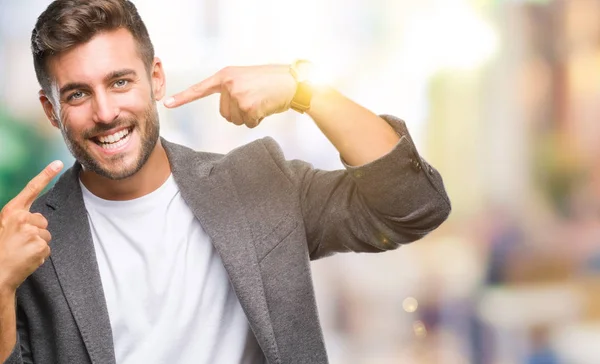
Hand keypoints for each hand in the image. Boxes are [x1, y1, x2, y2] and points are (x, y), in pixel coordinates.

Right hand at [0, 161, 62, 292]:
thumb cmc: (0, 250)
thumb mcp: (5, 228)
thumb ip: (20, 220)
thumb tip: (37, 221)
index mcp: (11, 211)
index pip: (31, 189)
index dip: (45, 175)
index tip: (58, 163)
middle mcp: (22, 218)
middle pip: (43, 220)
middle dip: (36, 231)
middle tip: (19, 243)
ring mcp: (32, 231)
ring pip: (46, 235)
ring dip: (37, 244)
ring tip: (21, 252)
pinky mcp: (40, 244)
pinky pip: (47, 248)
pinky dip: (40, 255)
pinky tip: (27, 259)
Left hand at [164, 65, 296, 127]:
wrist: (293, 82)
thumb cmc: (273, 80)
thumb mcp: (247, 78)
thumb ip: (232, 88)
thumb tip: (228, 108)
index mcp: (226, 75)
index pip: (200, 89)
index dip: (184, 97)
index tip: (168, 103)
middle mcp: (229, 84)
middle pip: (224, 113)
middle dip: (239, 112)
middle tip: (255, 99)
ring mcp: (237, 95)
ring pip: (236, 120)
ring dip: (249, 116)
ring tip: (261, 102)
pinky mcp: (247, 106)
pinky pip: (248, 123)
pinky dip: (258, 119)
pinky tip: (266, 107)